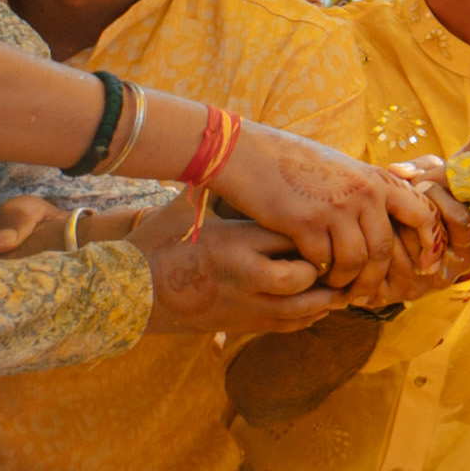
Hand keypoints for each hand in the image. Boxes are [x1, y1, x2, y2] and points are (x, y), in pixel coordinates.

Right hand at [141, 201, 332, 342]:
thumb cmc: (158, 244)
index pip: (288, 235)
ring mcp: (243, 304)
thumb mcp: (183, 209)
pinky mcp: (242, 325)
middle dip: (323, 270)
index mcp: (233, 241)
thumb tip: (215, 144)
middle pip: (300, 278)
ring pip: (300, 309)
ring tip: (340, 282)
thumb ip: (209, 185)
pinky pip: (288, 326)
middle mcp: (242, 275)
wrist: (129, 291)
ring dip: (325, 298)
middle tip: (339, 257)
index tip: (326, 222)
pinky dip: (310, 316)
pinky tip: (321, 303)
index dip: (313, 230)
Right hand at [212, 118, 452, 282]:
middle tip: (364, 296)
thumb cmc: (293, 162)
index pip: (422, 214)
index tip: (425, 269)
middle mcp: (364, 192)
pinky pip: (323, 262)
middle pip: (383, 249)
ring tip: (335, 288)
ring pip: (355, 261)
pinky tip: (311, 275)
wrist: (246, 154)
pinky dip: (318, 274)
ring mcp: (336, 207)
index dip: (428, 244)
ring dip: (345, 281)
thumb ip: (366, 191)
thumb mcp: (342, 168)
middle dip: (374, 278)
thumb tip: (388, 220)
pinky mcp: (306, 222)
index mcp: (377, 180)